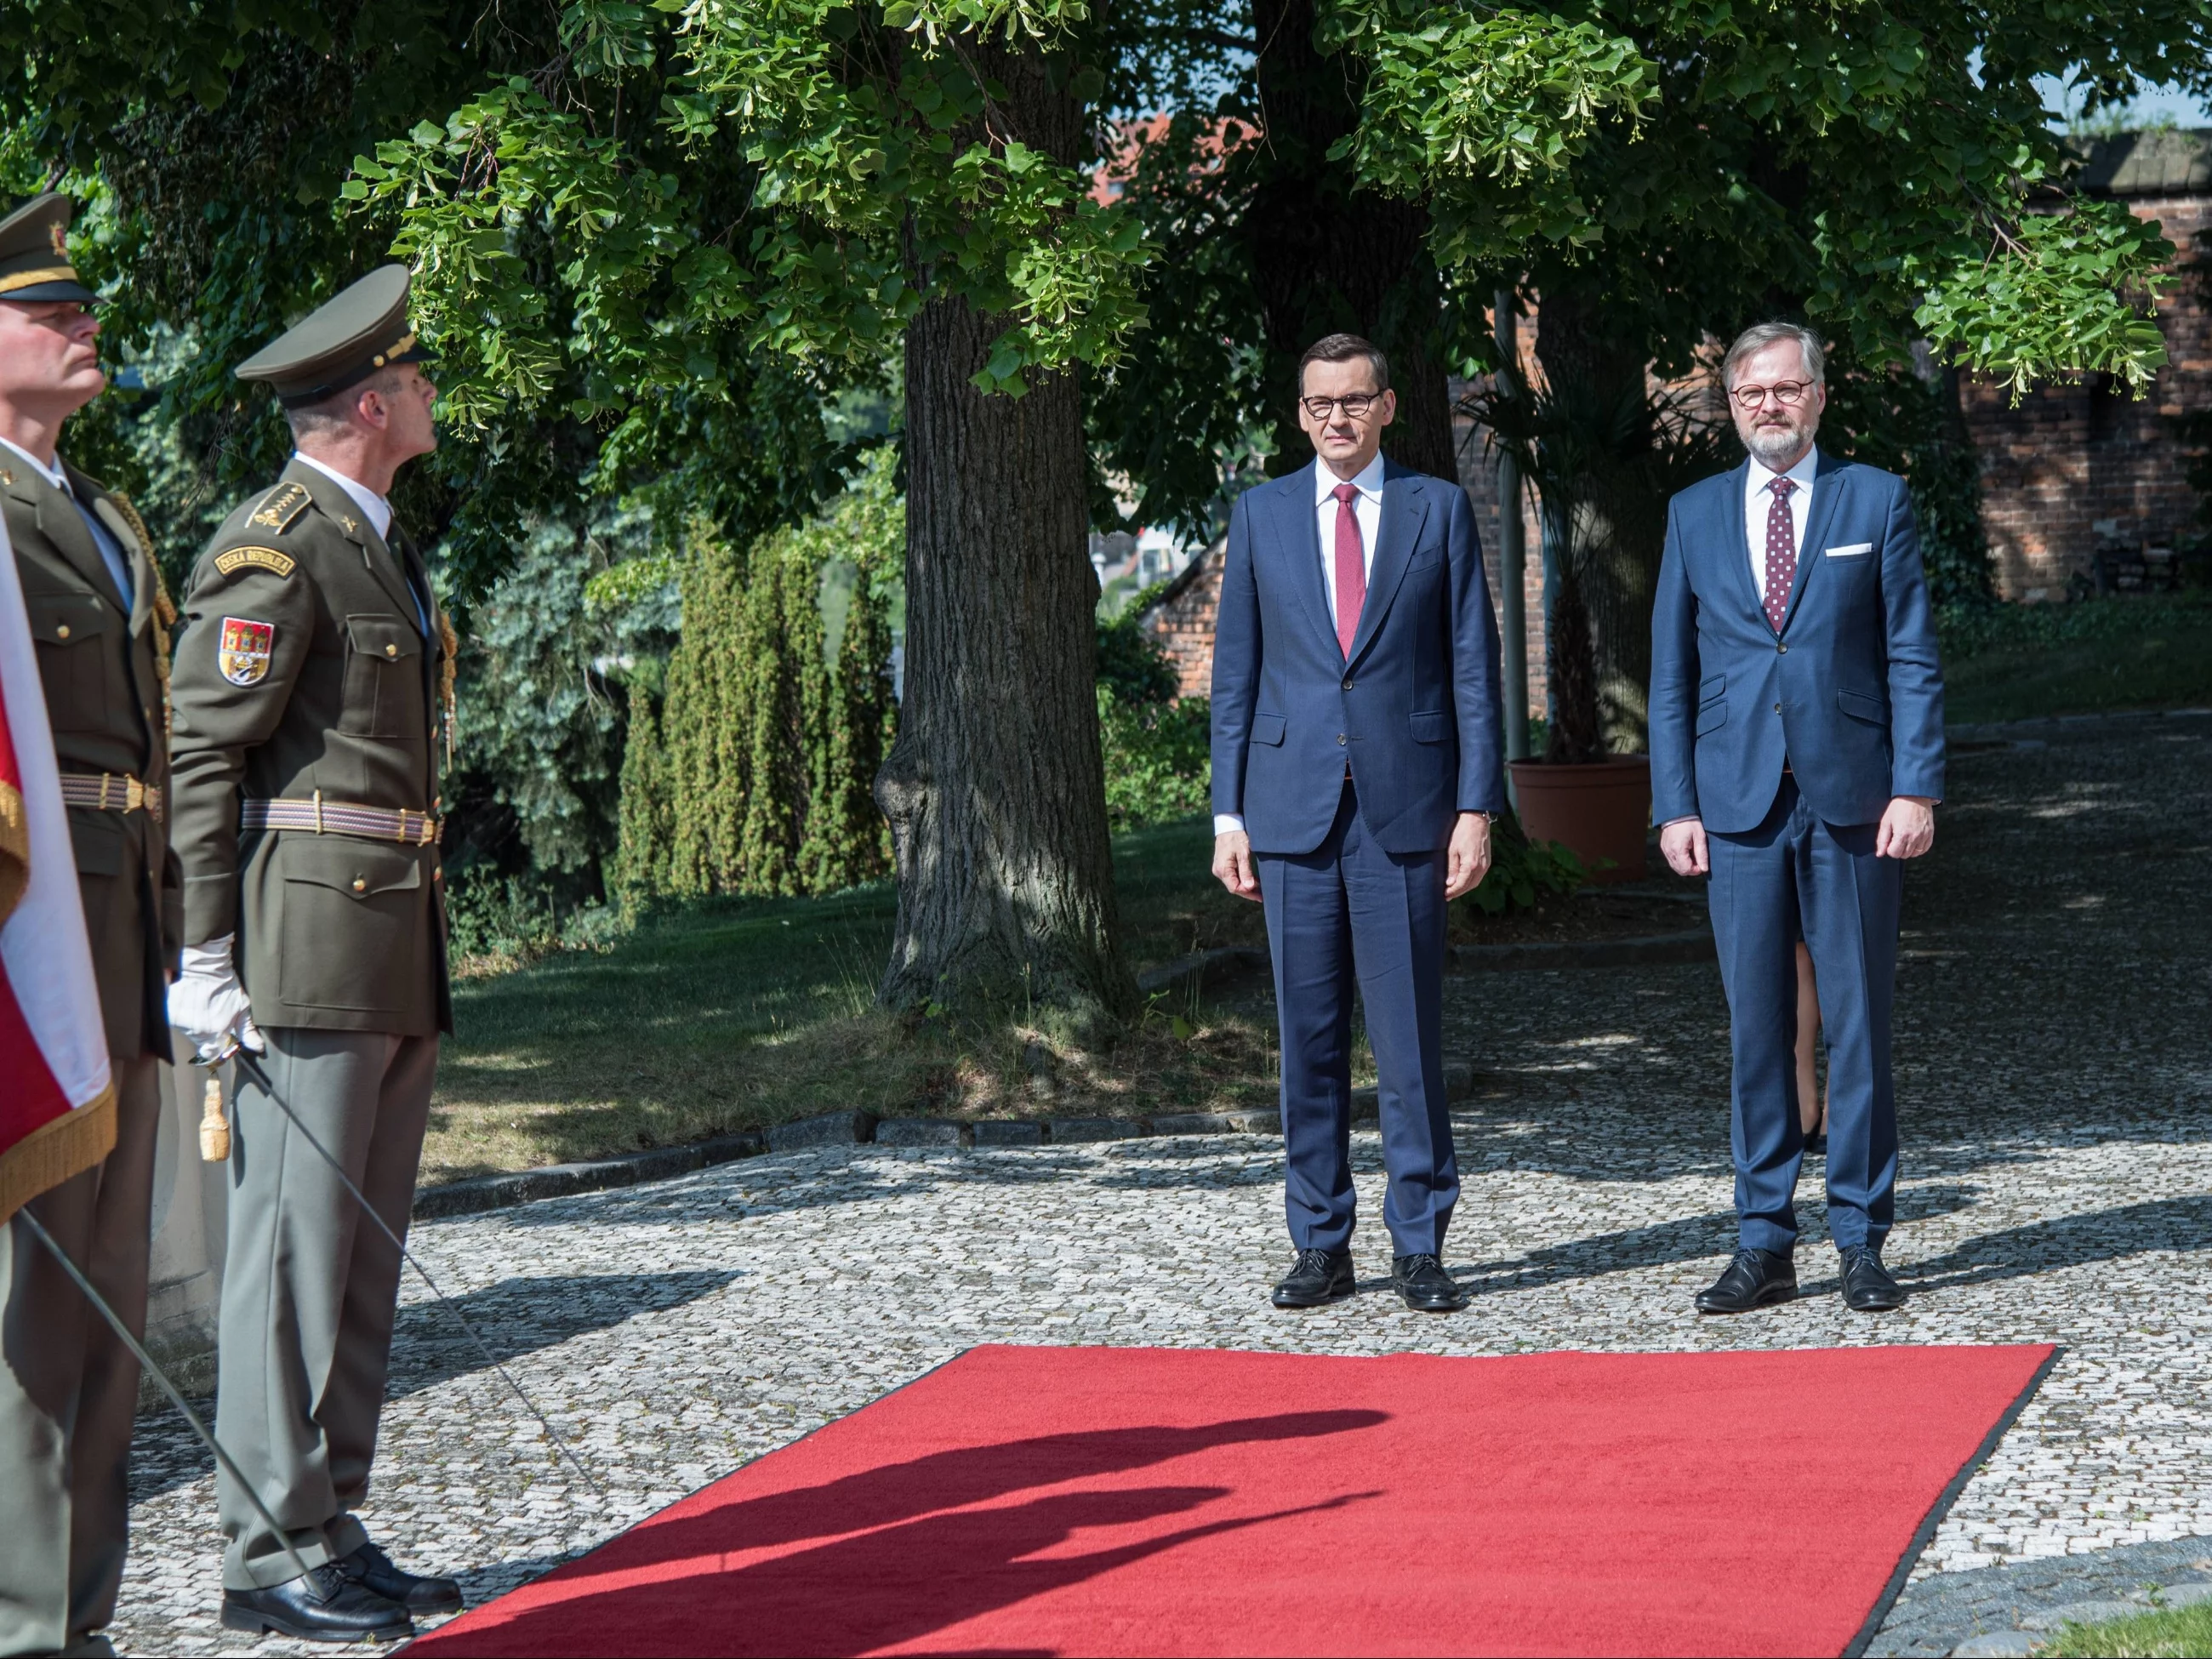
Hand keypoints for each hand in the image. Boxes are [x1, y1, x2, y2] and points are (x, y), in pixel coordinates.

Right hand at [167, 936, 265, 1062]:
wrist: (204, 964)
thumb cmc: (226, 984)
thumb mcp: (242, 1006)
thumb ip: (247, 1031)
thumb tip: (257, 1048)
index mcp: (216, 1033)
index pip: (213, 1054)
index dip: (217, 1048)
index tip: (219, 1040)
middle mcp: (197, 1031)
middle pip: (199, 1042)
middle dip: (206, 1033)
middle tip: (211, 1014)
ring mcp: (180, 1022)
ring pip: (187, 1031)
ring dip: (193, 1023)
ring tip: (201, 1006)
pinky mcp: (168, 1013)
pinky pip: (175, 1021)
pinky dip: (182, 1014)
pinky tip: (190, 1002)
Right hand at [1212, 829, 1260, 902]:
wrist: (1228, 825)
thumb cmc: (1236, 837)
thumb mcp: (1243, 853)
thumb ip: (1246, 870)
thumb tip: (1249, 887)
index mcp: (1223, 869)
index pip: (1235, 888)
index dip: (1247, 893)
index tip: (1260, 895)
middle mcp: (1219, 871)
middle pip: (1234, 887)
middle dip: (1248, 892)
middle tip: (1263, 897)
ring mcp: (1220, 869)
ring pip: (1234, 882)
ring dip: (1247, 887)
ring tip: (1261, 891)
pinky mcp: (1224, 866)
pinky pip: (1234, 877)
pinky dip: (1243, 880)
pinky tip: (1254, 882)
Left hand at [1445, 812, 1492, 899]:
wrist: (1476, 820)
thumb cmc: (1462, 833)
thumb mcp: (1452, 850)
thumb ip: (1452, 869)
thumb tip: (1450, 883)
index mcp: (1471, 865)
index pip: (1461, 885)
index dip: (1452, 892)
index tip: (1444, 895)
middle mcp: (1481, 867)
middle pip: (1469, 886)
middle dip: (1458, 892)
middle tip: (1447, 895)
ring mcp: (1486, 865)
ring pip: (1475, 883)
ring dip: (1465, 888)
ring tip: (1454, 890)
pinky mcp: (1487, 861)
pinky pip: (1479, 876)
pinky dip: (1471, 882)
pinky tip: (1463, 881)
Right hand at [1660, 817, 1708, 876]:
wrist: (1677, 811)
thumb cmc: (1690, 822)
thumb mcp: (1699, 836)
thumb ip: (1701, 854)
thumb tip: (1704, 869)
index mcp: (1678, 849)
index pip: (1686, 869)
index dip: (1695, 871)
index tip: (1702, 865)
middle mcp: (1669, 852)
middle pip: (1680, 870)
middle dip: (1691, 869)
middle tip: (1699, 861)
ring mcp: (1665, 850)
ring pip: (1675, 866)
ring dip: (1685, 865)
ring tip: (1693, 855)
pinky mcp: (1664, 847)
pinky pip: (1671, 859)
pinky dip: (1679, 860)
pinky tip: (1686, 852)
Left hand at [1875, 796, 1935, 858]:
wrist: (1915, 796)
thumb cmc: (1898, 807)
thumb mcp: (1886, 822)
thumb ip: (1882, 840)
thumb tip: (1879, 854)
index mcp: (1902, 835)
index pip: (1894, 854)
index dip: (1889, 849)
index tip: (1890, 841)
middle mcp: (1914, 837)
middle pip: (1904, 855)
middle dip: (1898, 849)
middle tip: (1897, 838)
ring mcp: (1924, 836)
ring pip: (1915, 854)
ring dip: (1908, 849)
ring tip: (1905, 838)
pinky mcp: (1930, 834)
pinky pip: (1924, 849)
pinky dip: (1918, 848)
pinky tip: (1913, 840)